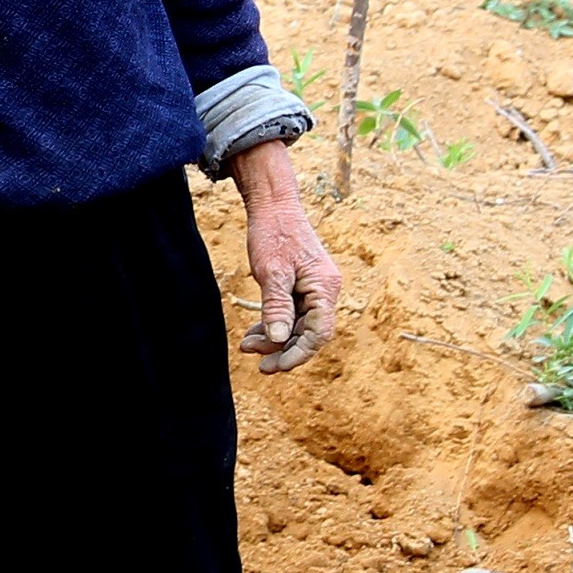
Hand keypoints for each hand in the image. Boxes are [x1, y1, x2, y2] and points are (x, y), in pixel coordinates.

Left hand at [230, 139, 340, 373]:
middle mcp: (325, 290)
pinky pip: (291, 314)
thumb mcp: (272, 272)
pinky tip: (254, 334)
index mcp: (325, 287)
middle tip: (259, 364)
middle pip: (309, 333)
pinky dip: (274, 326)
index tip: (275, 366)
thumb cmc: (274, 234)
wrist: (273, 206)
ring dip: (275, 340)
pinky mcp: (301, 286)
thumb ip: (277, 307)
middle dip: (283, 350)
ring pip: (298, 326)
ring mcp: (314, 289)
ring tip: (247, 346)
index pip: (319, 333)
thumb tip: (279, 340)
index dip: (298, 353)